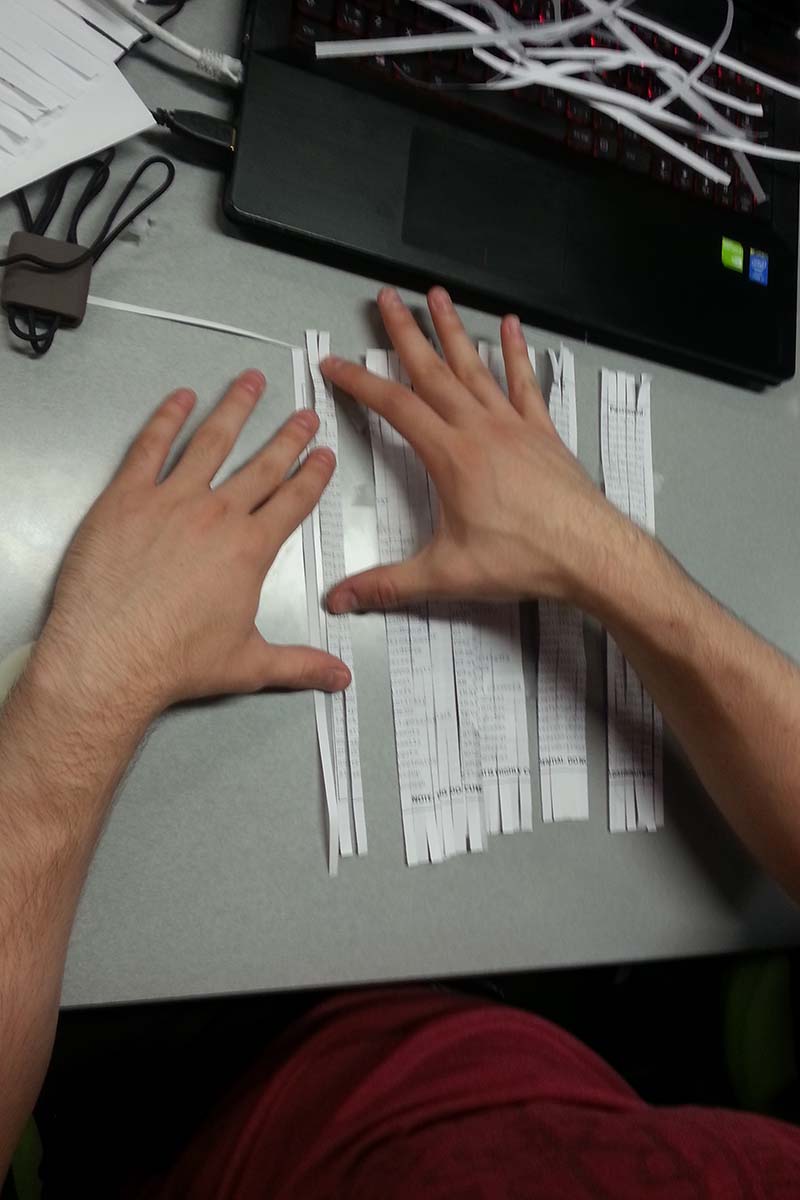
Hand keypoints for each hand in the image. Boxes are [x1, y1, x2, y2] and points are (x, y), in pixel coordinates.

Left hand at [37, 369, 350, 719]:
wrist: (110, 657)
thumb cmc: (174, 661)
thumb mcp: (249, 665)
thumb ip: (300, 664)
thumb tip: (339, 678)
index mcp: (249, 550)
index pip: (293, 502)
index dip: (312, 475)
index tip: (323, 455)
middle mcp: (216, 516)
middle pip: (262, 464)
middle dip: (288, 436)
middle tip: (304, 414)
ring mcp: (170, 501)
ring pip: (210, 442)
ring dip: (234, 409)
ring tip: (250, 383)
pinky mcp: (126, 498)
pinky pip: (150, 447)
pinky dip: (166, 419)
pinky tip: (179, 400)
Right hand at [321, 287, 623, 612]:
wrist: (589, 552)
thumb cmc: (529, 556)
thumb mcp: (447, 575)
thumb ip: (389, 585)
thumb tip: (346, 598)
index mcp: (452, 456)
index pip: (394, 406)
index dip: (359, 382)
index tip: (336, 364)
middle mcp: (481, 430)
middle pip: (432, 369)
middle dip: (404, 332)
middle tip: (387, 300)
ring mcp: (514, 426)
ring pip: (474, 366)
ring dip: (451, 330)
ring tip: (436, 298)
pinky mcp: (541, 433)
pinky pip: (525, 382)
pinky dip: (515, 353)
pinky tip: (510, 328)